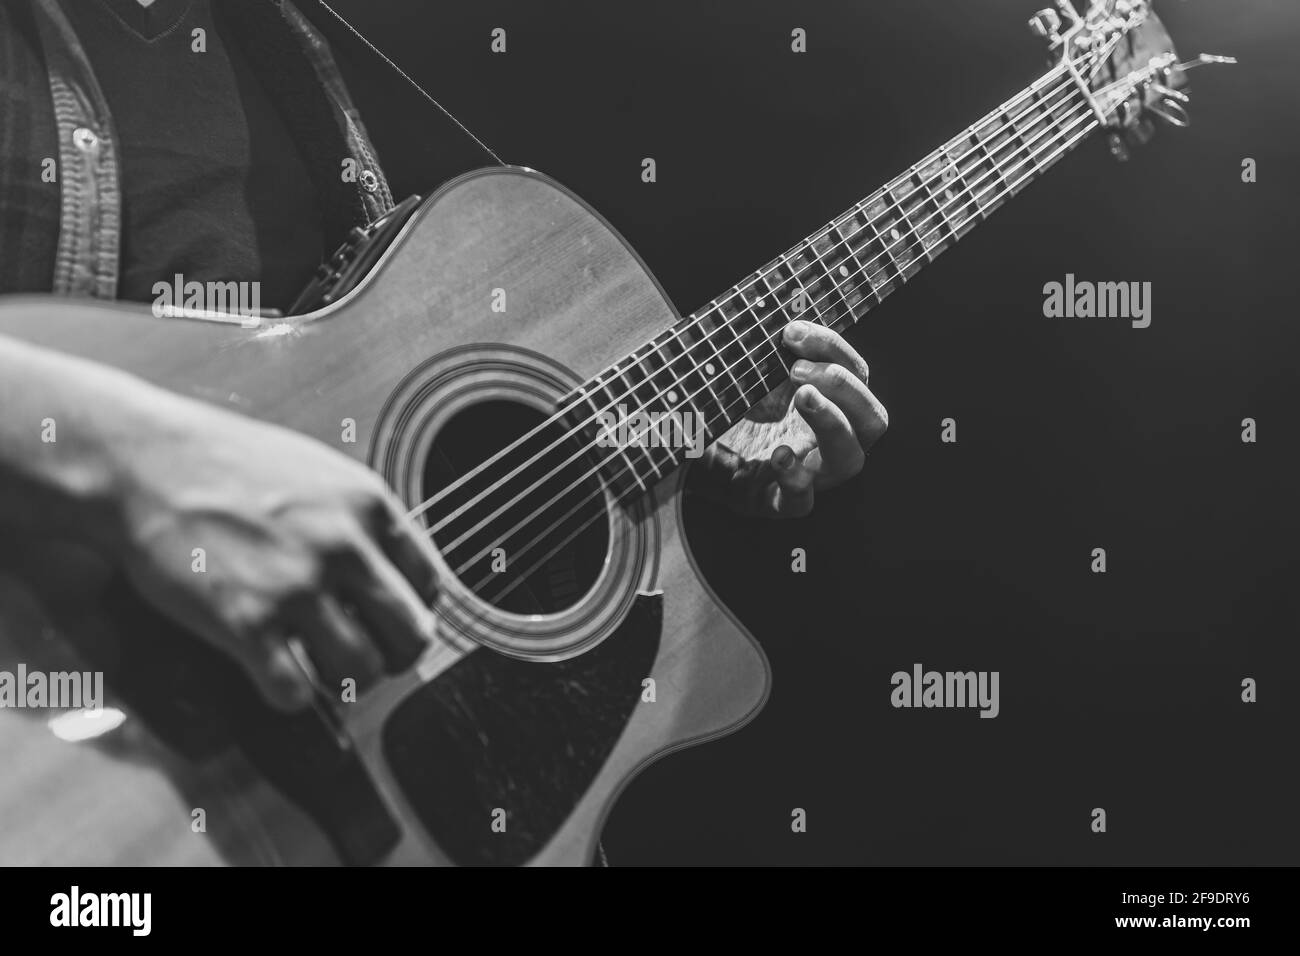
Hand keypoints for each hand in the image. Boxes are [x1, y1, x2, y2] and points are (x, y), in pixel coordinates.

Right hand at [112, 396, 438, 710]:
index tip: (389, 624)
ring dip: (342, 682)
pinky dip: (288, 697)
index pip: (430, 585)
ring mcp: (298, 587)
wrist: (143, 460)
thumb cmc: (224, 462)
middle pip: (411, 636)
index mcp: (370, 505)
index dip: (412, 614)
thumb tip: (388, 568)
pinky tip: (270, 676)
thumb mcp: (317, 470)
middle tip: (367, 661)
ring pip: (362, 670)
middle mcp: (346, 546)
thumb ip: (358, 518)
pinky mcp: (248, 624)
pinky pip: (295, 693)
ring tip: (317, 669)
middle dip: (393, 658)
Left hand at [691, 320, 887, 516]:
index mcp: (829, 406)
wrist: (696, 465)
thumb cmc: (729, 417)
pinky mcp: (780, 504)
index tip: (791, 331)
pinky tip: (780, 456)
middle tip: (798, 369)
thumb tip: (748, 314)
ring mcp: (811, 477)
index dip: (832, 347)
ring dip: (833, 422)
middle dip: (844, 385)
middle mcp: (830, 443)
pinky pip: (803, 502)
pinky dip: (796, 479)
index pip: (855, 372)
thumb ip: (754, 352)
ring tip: (803, 397)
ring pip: (851, 458)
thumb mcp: (743, 379)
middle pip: (872, 417)